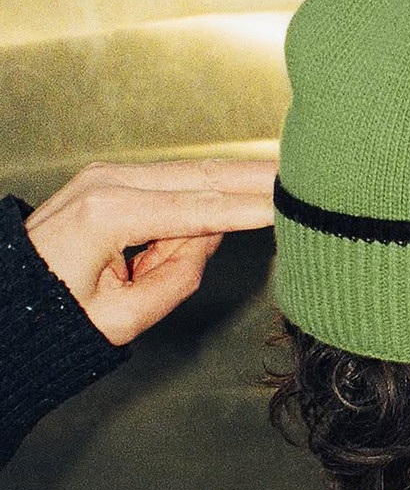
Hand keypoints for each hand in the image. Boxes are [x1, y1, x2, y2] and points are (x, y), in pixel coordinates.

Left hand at [25, 158, 276, 345]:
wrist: (10, 300)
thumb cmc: (58, 313)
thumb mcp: (123, 316)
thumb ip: (177, 277)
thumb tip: (208, 239)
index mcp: (106, 214)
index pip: (199, 209)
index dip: (250, 208)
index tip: (288, 205)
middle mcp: (108, 183)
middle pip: (202, 176)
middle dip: (255, 176)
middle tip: (300, 173)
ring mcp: (109, 175)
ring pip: (191, 174)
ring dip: (233, 183)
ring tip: (276, 182)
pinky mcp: (114, 180)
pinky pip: (173, 183)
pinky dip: (205, 193)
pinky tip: (232, 196)